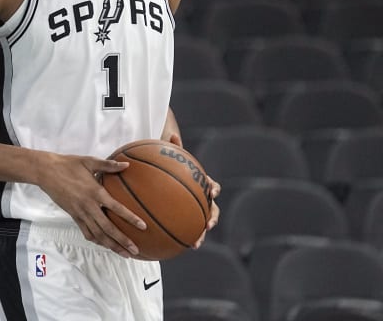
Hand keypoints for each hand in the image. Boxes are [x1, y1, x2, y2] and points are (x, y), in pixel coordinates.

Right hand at [36, 152, 145, 257]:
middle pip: (108, 228)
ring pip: (98, 234)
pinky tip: (104, 245)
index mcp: (95, 192)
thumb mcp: (89, 162)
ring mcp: (80, 213)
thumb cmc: (69, 164)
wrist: (46, 172)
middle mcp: (88, 206)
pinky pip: (86, 232)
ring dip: (111, 245)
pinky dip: (97, 240)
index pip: (116, 208)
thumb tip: (127, 165)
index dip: (130, 218)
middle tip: (135, 250)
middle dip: (122, 241)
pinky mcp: (73, 216)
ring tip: (124, 254)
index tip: (143, 227)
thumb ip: (109, 165)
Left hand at [166, 133, 219, 248]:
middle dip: (212, 218)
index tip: (212, 191)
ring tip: (194, 244)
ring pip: (201, 225)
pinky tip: (171, 247)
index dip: (214, 189)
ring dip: (200, 235)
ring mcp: (195, 211)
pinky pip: (184, 230)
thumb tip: (173, 135)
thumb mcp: (172, 158)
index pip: (212, 186)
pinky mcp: (186, 220)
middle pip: (213, 210)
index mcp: (202, 185)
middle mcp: (202, 200)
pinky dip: (180, 238)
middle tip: (208, 225)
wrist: (168, 179)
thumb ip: (174, 149)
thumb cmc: (172, 167)